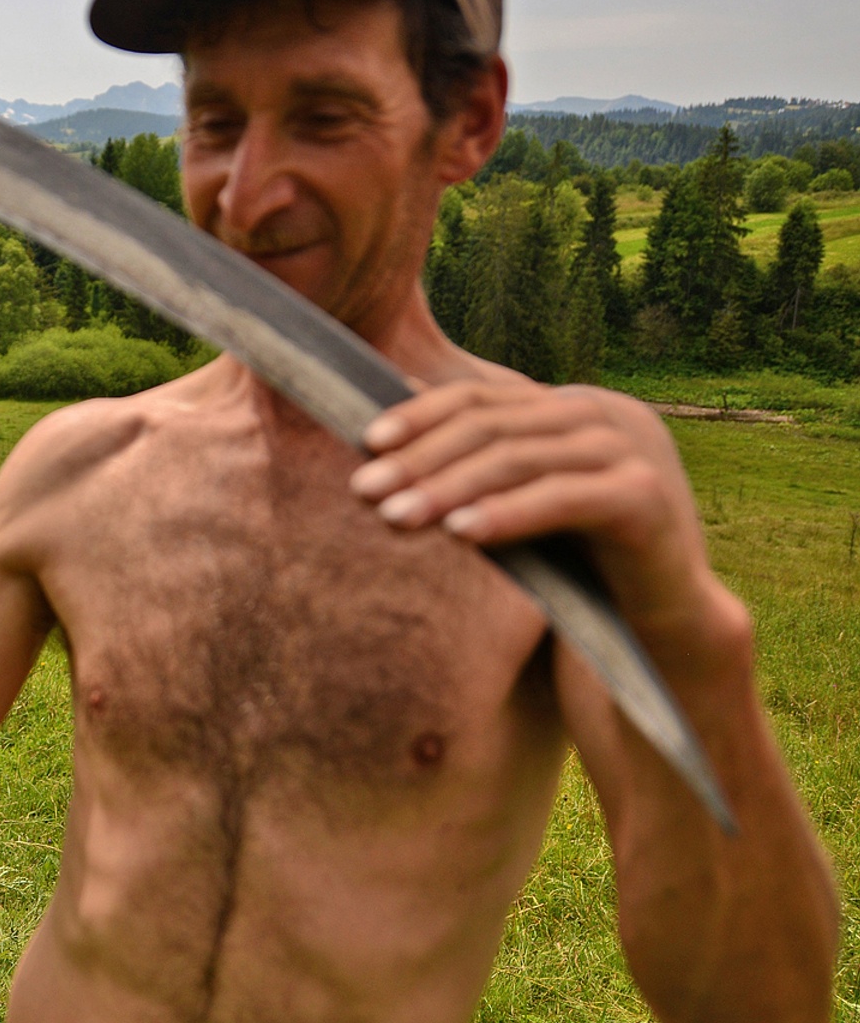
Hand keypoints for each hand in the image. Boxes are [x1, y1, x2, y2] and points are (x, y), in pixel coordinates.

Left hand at [350, 380, 716, 636]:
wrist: (659, 625)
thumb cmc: (576, 562)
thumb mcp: (518, 501)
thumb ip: (474, 463)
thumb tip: (387, 424)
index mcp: (573, 405)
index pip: (481, 397)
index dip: (419, 418)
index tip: (364, 444)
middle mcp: (607, 414)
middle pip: (493, 426)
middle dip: (421, 458)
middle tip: (363, 490)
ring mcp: (633, 449)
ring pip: (518, 458)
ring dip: (447, 487)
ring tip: (393, 517)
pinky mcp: (646, 497)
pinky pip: (561, 499)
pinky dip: (506, 514)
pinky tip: (458, 534)